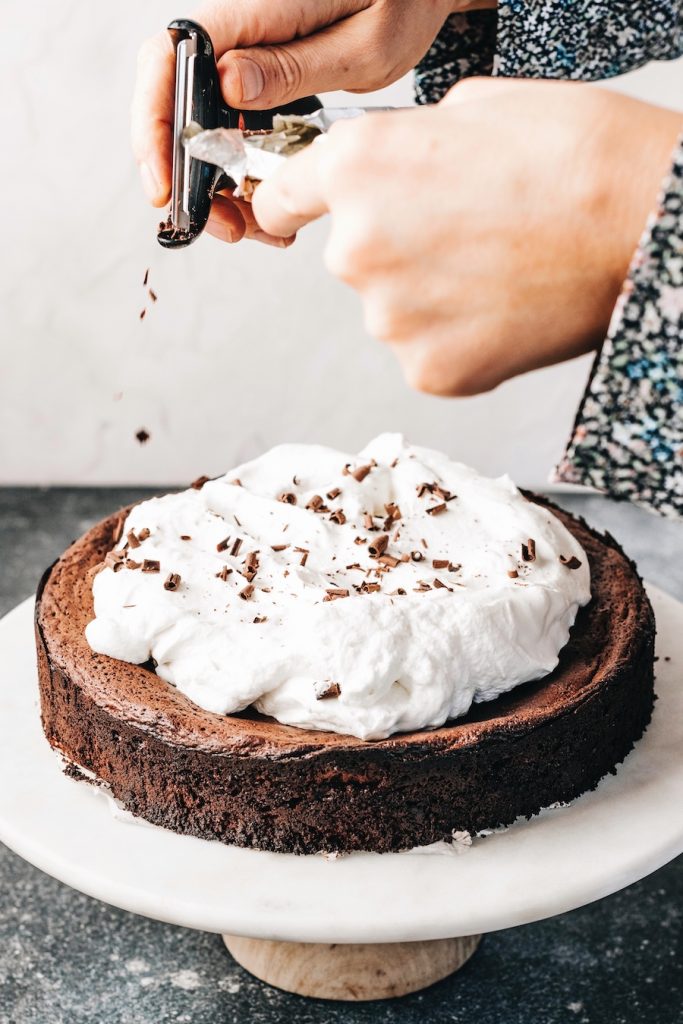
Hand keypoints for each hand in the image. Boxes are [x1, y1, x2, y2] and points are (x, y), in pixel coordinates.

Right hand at [131, 0, 492, 242]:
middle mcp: (239, 32)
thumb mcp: (360, 42)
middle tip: (222, 226)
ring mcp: (248, 60)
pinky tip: (265, 206)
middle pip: (177, 102)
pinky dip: (242, 174)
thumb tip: (227, 85)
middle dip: (187, 173)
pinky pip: (235, 129)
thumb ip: (293, 65)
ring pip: (204, 126)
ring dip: (216, 185)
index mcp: (254, 10)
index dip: (153, 123)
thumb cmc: (401, 3)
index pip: (171, 57)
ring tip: (248, 229)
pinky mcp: (262, 82)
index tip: (164, 185)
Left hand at [253, 79, 681, 393]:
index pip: (282, 197)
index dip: (290, 205)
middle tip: (471, 231)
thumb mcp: (472, 108)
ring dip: (431, 295)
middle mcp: (356, 248)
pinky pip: (428, 352)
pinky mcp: (431, 371)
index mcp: (357, 168)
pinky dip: (459, 338)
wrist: (640, 222)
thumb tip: (388, 170)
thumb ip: (403, 145)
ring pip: (394, 308)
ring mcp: (392, 319)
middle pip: (353, 256)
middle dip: (397, 246)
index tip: (291, 216)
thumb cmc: (574, 154)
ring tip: (500, 269)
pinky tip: (504, 311)